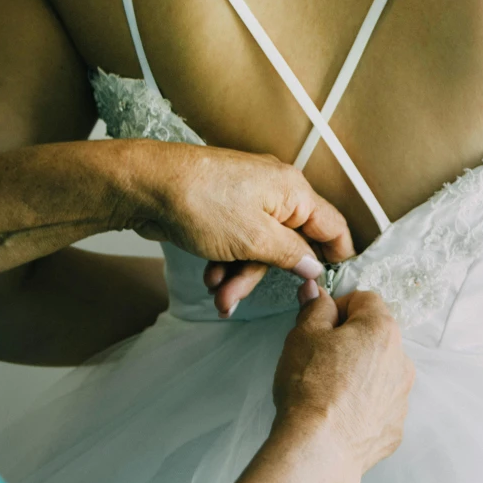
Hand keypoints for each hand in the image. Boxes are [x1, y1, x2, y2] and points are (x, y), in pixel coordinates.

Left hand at [122, 141, 354, 316]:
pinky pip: (238, 243)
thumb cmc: (201, 202)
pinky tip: (208, 276)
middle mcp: (276, 192)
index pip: (333, 227)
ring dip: (238, 275)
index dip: (337, 257)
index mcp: (293, 191)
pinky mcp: (226, 210)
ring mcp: (249, 200)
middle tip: (237, 297)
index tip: (333, 285)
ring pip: (259, 248)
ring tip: (217, 293)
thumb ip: (291, 256)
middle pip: (289, 246)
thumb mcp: (254, 239)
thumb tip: (314, 268)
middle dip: (261, 275)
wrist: (145, 185)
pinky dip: (225, 262)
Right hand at [274, 286, 414, 473]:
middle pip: (375, 335)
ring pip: (380, 370)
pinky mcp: (395, 425)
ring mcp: (401, 395)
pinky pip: (380, 403)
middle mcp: (401, 360)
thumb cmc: (310, 389)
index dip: (339, 307)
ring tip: (328, 389)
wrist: (319, 448)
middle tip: (319, 357)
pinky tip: (339, 412)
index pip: (365, 299)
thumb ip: (315, 308)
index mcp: (382, 329)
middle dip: (350, 340)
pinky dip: (364, 403)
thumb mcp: (303, 335)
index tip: (321, 323)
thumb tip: (316, 292)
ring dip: (360, 372)